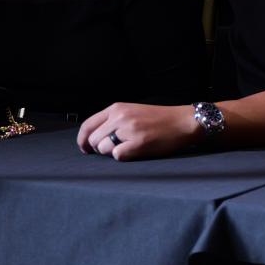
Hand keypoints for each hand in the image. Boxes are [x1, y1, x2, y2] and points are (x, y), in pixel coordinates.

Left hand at [76, 103, 199, 160]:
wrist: (183, 122)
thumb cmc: (158, 119)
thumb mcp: (132, 111)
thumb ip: (112, 120)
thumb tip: (93, 138)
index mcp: (117, 108)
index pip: (87, 125)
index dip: (82, 140)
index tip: (85, 149)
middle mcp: (120, 117)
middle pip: (93, 140)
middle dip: (99, 149)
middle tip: (113, 149)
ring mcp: (129, 129)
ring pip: (103, 149)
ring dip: (112, 153)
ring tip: (129, 147)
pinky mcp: (138, 143)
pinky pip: (117, 156)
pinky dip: (124, 156)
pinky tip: (135, 150)